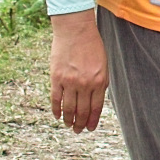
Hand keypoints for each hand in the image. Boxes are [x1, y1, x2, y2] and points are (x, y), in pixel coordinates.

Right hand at [50, 11, 108, 132]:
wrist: (75, 29)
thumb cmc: (91, 45)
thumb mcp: (103, 65)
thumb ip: (100, 83)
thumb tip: (95, 102)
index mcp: (100, 81)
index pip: (96, 108)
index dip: (92, 121)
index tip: (89, 128)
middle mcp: (85, 84)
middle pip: (82, 111)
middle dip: (80, 124)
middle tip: (78, 131)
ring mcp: (70, 82)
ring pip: (69, 108)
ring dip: (69, 120)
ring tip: (69, 126)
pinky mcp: (56, 77)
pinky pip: (56, 99)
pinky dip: (56, 110)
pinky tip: (57, 116)